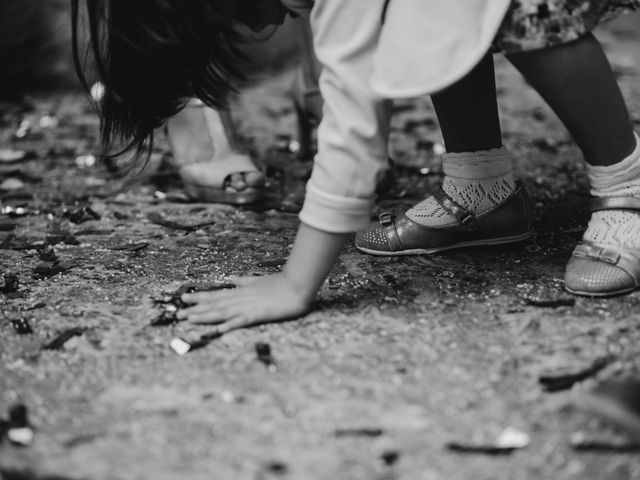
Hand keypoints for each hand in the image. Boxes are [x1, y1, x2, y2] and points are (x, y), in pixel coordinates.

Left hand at [177, 273, 310, 331]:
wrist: (297, 284)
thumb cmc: (280, 283)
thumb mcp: (257, 280)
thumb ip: (242, 281)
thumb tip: (229, 279)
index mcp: (241, 291)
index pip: (216, 295)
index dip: (199, 298)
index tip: (184, 299)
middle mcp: (241, 298)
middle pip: (215, 304)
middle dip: (196, 309)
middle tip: (179, 314)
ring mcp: (250, 306)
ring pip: (224, 312)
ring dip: (206, 316)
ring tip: (190, 320)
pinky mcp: (260, 313)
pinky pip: (243, 320)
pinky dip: (230, 324)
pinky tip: (219, 329)